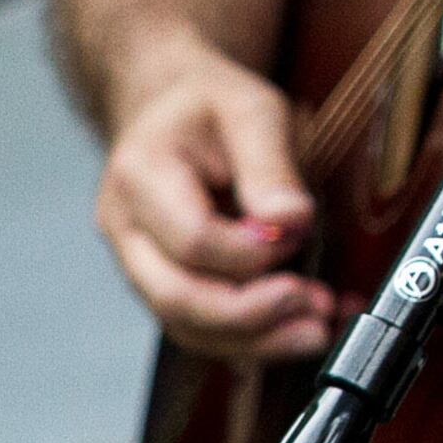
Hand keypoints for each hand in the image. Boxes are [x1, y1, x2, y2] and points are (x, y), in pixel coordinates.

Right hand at [94, 36, 338, 361]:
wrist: (167, 104)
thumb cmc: (209, 103)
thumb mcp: (252, 109)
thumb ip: (271, 167)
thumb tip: (294, 221)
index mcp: (140, 176)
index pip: (191, 239)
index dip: (251, 250)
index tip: (301, 232)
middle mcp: (125, 229)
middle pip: (177, 297)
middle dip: (251, 315)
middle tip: (316, 310)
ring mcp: (137, 263)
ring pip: (184, 325)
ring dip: (254, 338)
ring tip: (317, 331)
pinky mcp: (161, 281)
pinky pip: (197, 325)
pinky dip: (248, 337)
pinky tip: (295, 331)